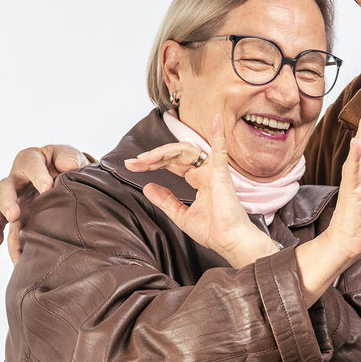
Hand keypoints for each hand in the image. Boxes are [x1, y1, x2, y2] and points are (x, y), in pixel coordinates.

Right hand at [0, 145, 89, 261]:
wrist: (69, 176)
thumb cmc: (68, 163)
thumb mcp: (69, 156)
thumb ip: (69, 157)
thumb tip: (70, 166)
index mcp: (31, 160)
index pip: (30, 163)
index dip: (37, 174)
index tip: (47, 187)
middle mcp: (17, 180)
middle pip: (4, 188)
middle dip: (7, 202)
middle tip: (14, 215)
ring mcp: (15, 199)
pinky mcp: (18, 216)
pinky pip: (6, 230)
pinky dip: (7, 243)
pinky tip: (14, 258)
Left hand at [129, 115, 274, 268]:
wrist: (228, 241)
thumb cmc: (213, 231)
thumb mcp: (180, 214)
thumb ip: (166, 200)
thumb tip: (148, 187)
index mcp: (198, 180)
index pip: (172, 163)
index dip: (152, 163)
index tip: (132, 167)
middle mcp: (204, 172)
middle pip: (175, 155)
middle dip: (152, 157)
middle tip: (133, 163)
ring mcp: (212, 171)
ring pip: (186, 150)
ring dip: (163, 152)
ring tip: (144, 159)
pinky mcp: (220, 173)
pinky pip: (219, 149)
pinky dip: (218, 133)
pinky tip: (214, 120)